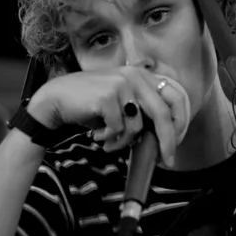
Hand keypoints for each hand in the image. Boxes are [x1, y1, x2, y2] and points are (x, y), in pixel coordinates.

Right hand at [27, 67, 188, 164]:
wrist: (56, 99)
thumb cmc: (90, 105)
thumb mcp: (122, 102)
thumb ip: (142, 111)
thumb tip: (165, 137)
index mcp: (142, 75)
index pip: (174, 96)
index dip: (180, 121)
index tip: (176, 142)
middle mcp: (134, 75)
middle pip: (162, 113)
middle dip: (167, 141)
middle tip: (166, 161)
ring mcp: (121, 85)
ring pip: (138, 126)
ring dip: (124, 142)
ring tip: (109, 142)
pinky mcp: (107, 97)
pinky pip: (119, 129)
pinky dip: (110, 138)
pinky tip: (97, 135)